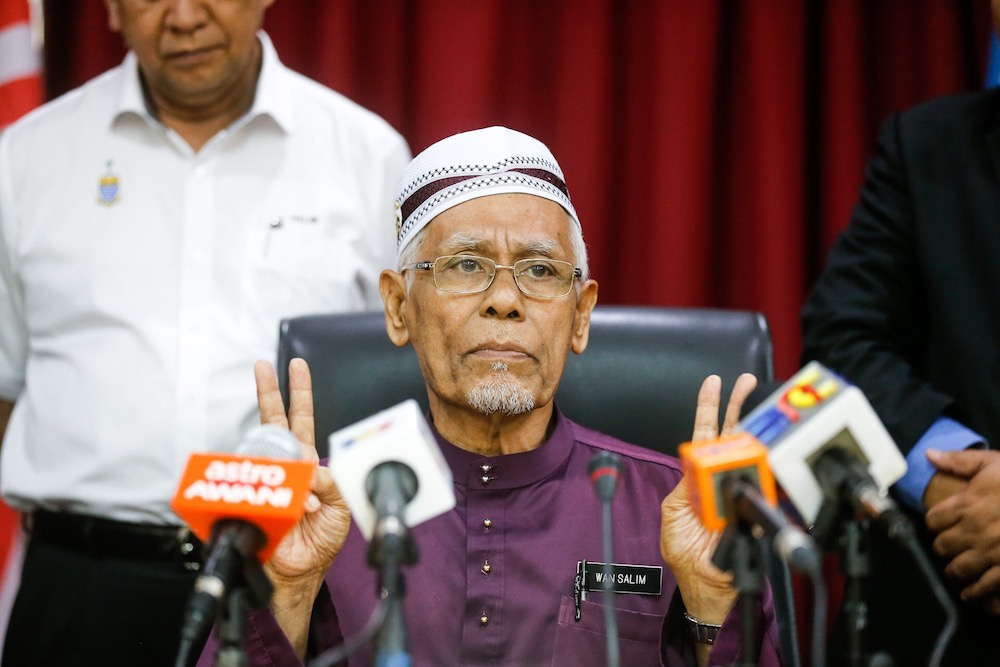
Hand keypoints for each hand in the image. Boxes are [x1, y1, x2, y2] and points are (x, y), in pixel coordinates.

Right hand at [254, 359, 351, 654]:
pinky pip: (253, 487)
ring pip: (260, 453)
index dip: (299, 393)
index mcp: (306, 462)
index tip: (296, 366)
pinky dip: (276, 496)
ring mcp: (264, 480)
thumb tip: (310, 469)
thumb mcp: (342, 504)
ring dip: (280, 466)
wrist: (300, 573)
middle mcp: (283, 465)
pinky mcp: (249, 499)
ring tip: (304, 498)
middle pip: (273, 421)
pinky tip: (294, 509)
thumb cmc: (321, 539)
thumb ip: (332, 480)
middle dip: (268, 392)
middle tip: (262, 365)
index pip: (301, 420)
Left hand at [660, 373, 757, 622]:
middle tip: (745, 382)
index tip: (713, 384)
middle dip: (738, 405)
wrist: (704, 583)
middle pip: (731, 435)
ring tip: (755, 405)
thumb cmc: (686, 550)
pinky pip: (760, 486)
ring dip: (752, 431)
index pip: (704, 435)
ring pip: (749, 454)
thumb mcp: (673, 515)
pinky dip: (764, 469)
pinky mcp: (752, 509)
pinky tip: (765, 451)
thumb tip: (696, 467)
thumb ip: (685, 488)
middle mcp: (720, 478)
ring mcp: (738, 492)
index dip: (709, 408)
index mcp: (698, 476)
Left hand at [925, 448, 999, 603]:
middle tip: (948, 547)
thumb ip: (960, 461)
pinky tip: (972, 593)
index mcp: (968, 504)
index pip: (933, 520)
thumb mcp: (993, 463)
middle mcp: (975, 529)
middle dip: (943, 547)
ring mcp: (993, 551)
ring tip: (956, 569)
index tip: (939, 524)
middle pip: (941, 546)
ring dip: (955, 570)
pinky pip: (985, 587)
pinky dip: (976, 592)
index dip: (934, 523)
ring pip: (958, 569)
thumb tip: (930, 455)